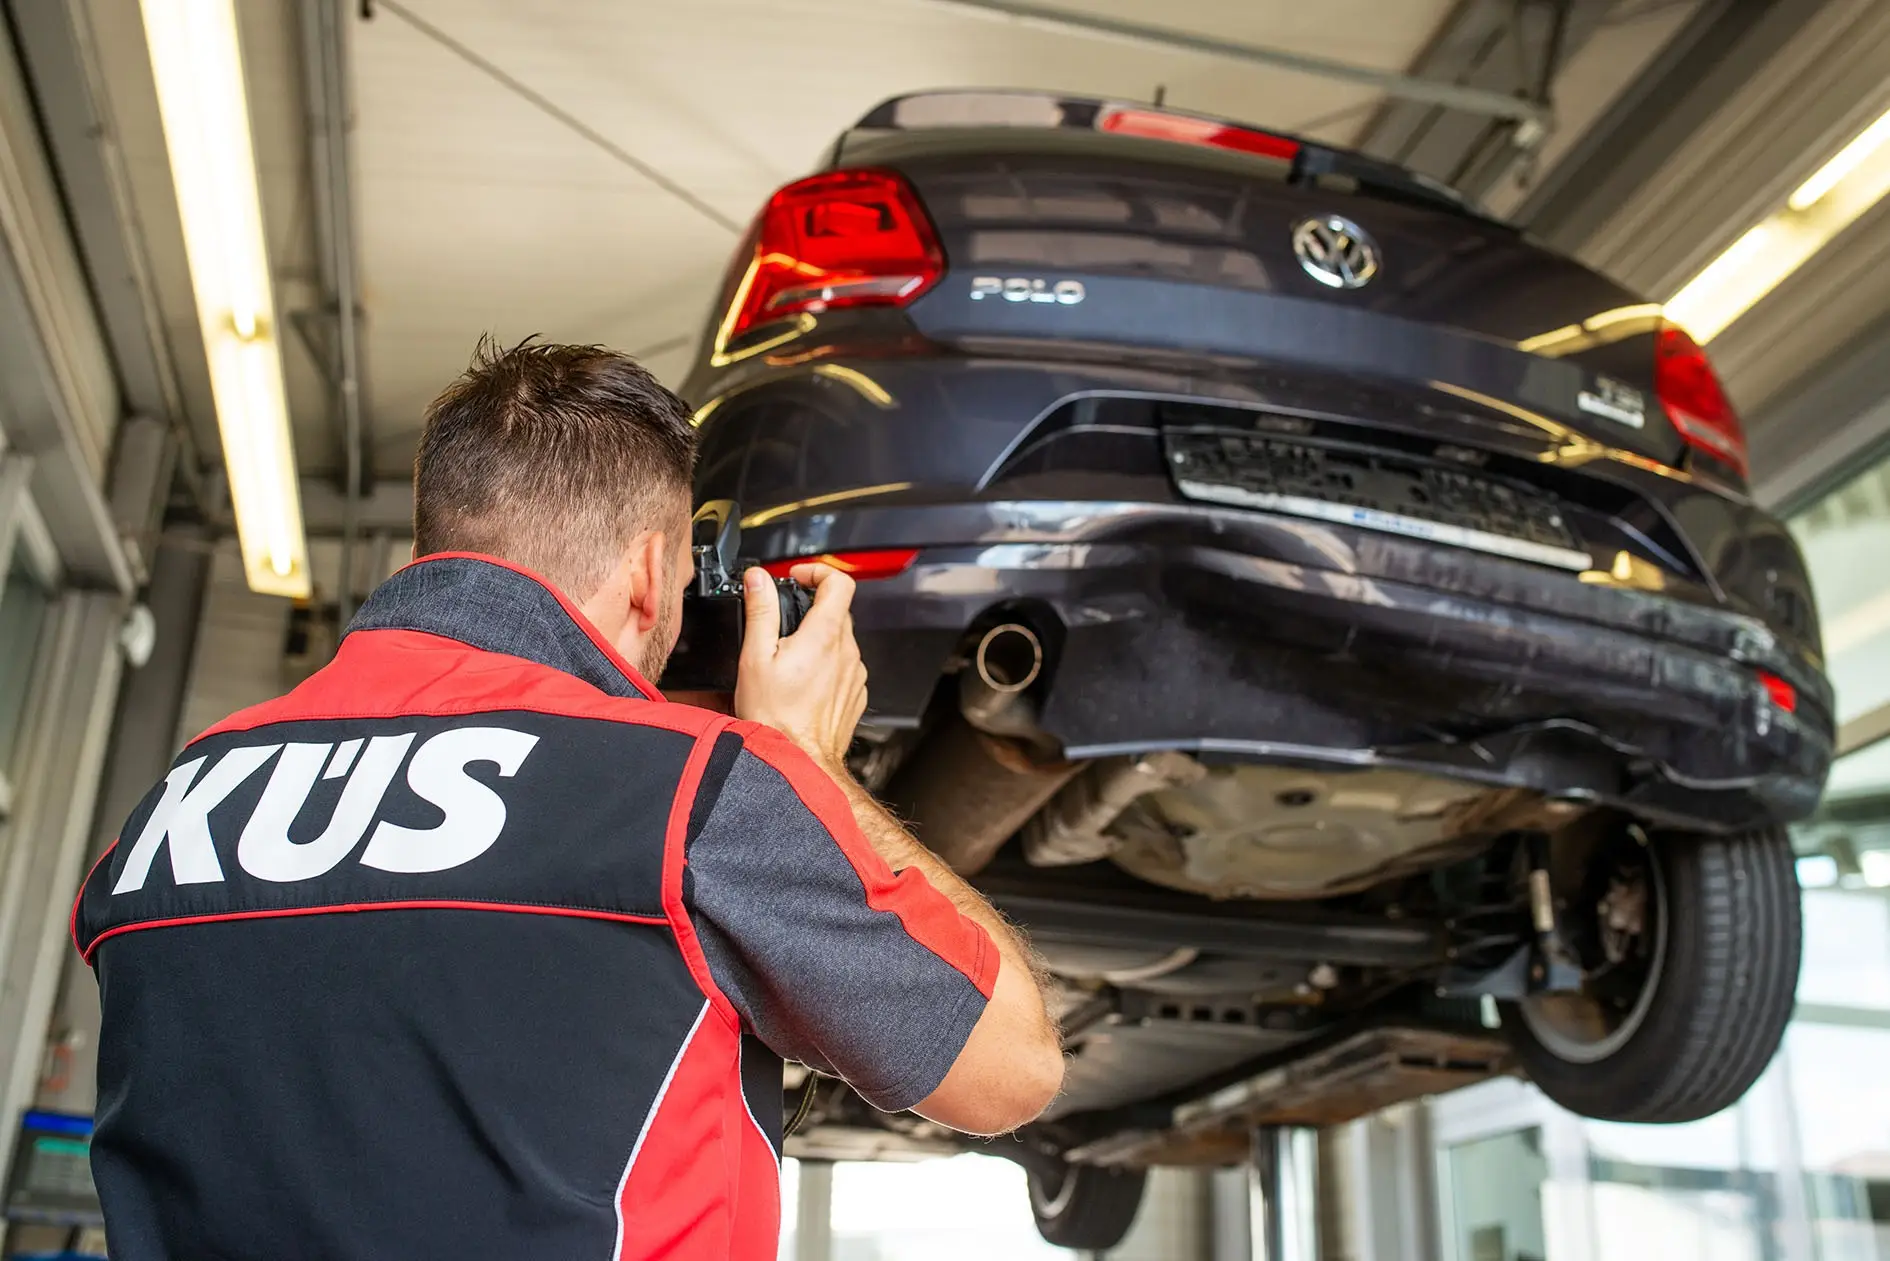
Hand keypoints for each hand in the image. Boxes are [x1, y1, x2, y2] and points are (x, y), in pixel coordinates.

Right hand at [734, 563, 867, 768]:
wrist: (798, 760)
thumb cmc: (775, 717)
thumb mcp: (755, 657)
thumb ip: (761, 611)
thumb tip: (759, 579)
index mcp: (825, 635)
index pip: (839, 582)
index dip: (817, 571)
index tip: (797, 578)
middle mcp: (847, 651)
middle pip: (837, 610)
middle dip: (810, 608)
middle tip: (782, 621)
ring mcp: (855, 673)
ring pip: (840, 639)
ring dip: (817, 638)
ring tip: (788, 658)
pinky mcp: (855, 693)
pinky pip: (843, 665)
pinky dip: (826, 663)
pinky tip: (802, 682)